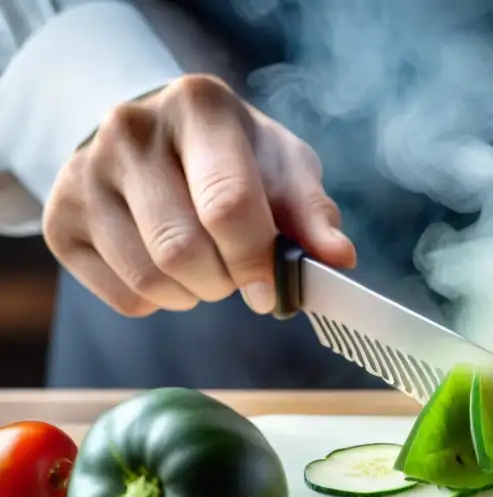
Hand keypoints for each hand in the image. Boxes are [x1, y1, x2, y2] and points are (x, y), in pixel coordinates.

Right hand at [42, 74, 355, 316]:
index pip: (226, 202)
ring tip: (207, 270)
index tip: (268, 292)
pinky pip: (121, 294)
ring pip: (150, 278)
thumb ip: (312, 213)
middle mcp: (131, 129)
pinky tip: (168, 270)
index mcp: (199, 106)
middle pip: (183, 249)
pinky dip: (157, 301)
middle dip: (224, 281)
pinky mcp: (61, 216)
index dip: (254, 260)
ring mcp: (85, 172)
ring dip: (194, 295)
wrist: (158, 140)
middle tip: (238, 275)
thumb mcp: (282, 167)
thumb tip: (339, 258)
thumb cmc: (235, 157)